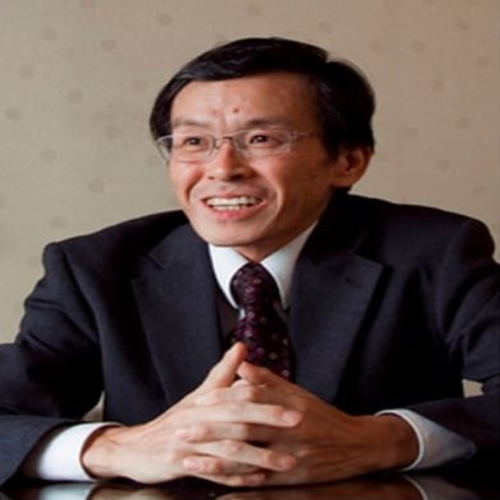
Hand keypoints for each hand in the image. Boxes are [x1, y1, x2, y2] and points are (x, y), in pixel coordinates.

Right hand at [81, 343, 300, 486]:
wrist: (137, 447)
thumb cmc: (176, 420)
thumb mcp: (199, 395)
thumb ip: (223, 373)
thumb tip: (241, 346)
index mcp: (206, 401)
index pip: (240, 396)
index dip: (268, 400)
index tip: (296, 405)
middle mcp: (198, 420)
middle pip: (237, 419)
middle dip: (269, 421)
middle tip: (298, 424)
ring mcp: (190, 444)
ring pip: (229, 450)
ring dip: (260, 456)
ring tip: (287, 462)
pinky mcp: (182, 465)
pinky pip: (215, 474)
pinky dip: (238, 477)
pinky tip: (259, 480)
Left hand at [185, 361, 418, 485]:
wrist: (356, 445)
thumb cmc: (321, 415)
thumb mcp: (298, 392)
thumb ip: (267, 380)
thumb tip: (241, 364)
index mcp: (289, 404)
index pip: (250, 398)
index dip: (223, 399)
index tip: (198, 402)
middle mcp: (289, 430)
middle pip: (244, 428)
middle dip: (209, 431)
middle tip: (180, 431)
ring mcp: (290, 456)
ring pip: (247, 458)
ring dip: (214, 459)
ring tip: (187, 459)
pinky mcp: (291, 479)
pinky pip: (258, 480)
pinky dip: (234, 479)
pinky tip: (214, 480)